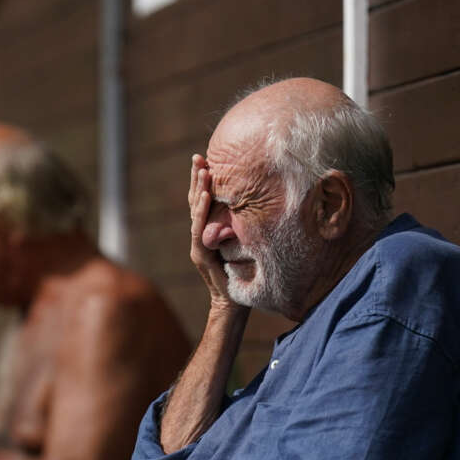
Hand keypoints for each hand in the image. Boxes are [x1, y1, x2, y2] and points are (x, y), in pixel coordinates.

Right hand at [188, 154, 232, 305]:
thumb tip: (263, 203)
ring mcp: (199, 245)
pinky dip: (202, 211)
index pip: (204, 201)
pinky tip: (206, 195)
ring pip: (196, 213)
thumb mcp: (246, 243)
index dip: (204, 181)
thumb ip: (243, 227)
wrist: (233, 303)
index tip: (207, 159)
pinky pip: (200, 230)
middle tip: (199, 156)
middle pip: (196, 202)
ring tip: (203, 170)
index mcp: (210, 230)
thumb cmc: (243, 274)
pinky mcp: (201, 255)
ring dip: (199, 189)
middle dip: (198, 178)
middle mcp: (201, 235)